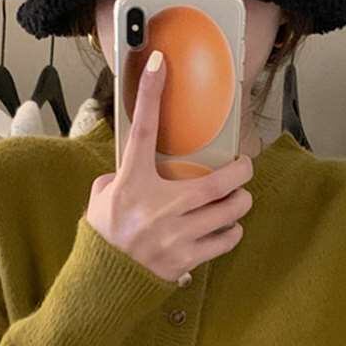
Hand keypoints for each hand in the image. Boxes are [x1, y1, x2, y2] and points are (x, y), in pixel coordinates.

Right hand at [85, 48, 254, 282]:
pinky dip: (231, 232)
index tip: (158, 62)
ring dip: (239, 204)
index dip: (149, 93)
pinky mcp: (187, 258)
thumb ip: (117, 179)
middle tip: (243, 169)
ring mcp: (176, 234)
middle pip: (220, 181)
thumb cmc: (103, 238)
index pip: (141, 131)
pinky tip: (226, 229)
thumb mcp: (102, 201)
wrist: (102, 283)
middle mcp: (158, 206)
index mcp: (132, 184)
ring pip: (231, 211)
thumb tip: (128, 170)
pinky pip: (226, 240)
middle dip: (241, 172)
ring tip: (236, 203)